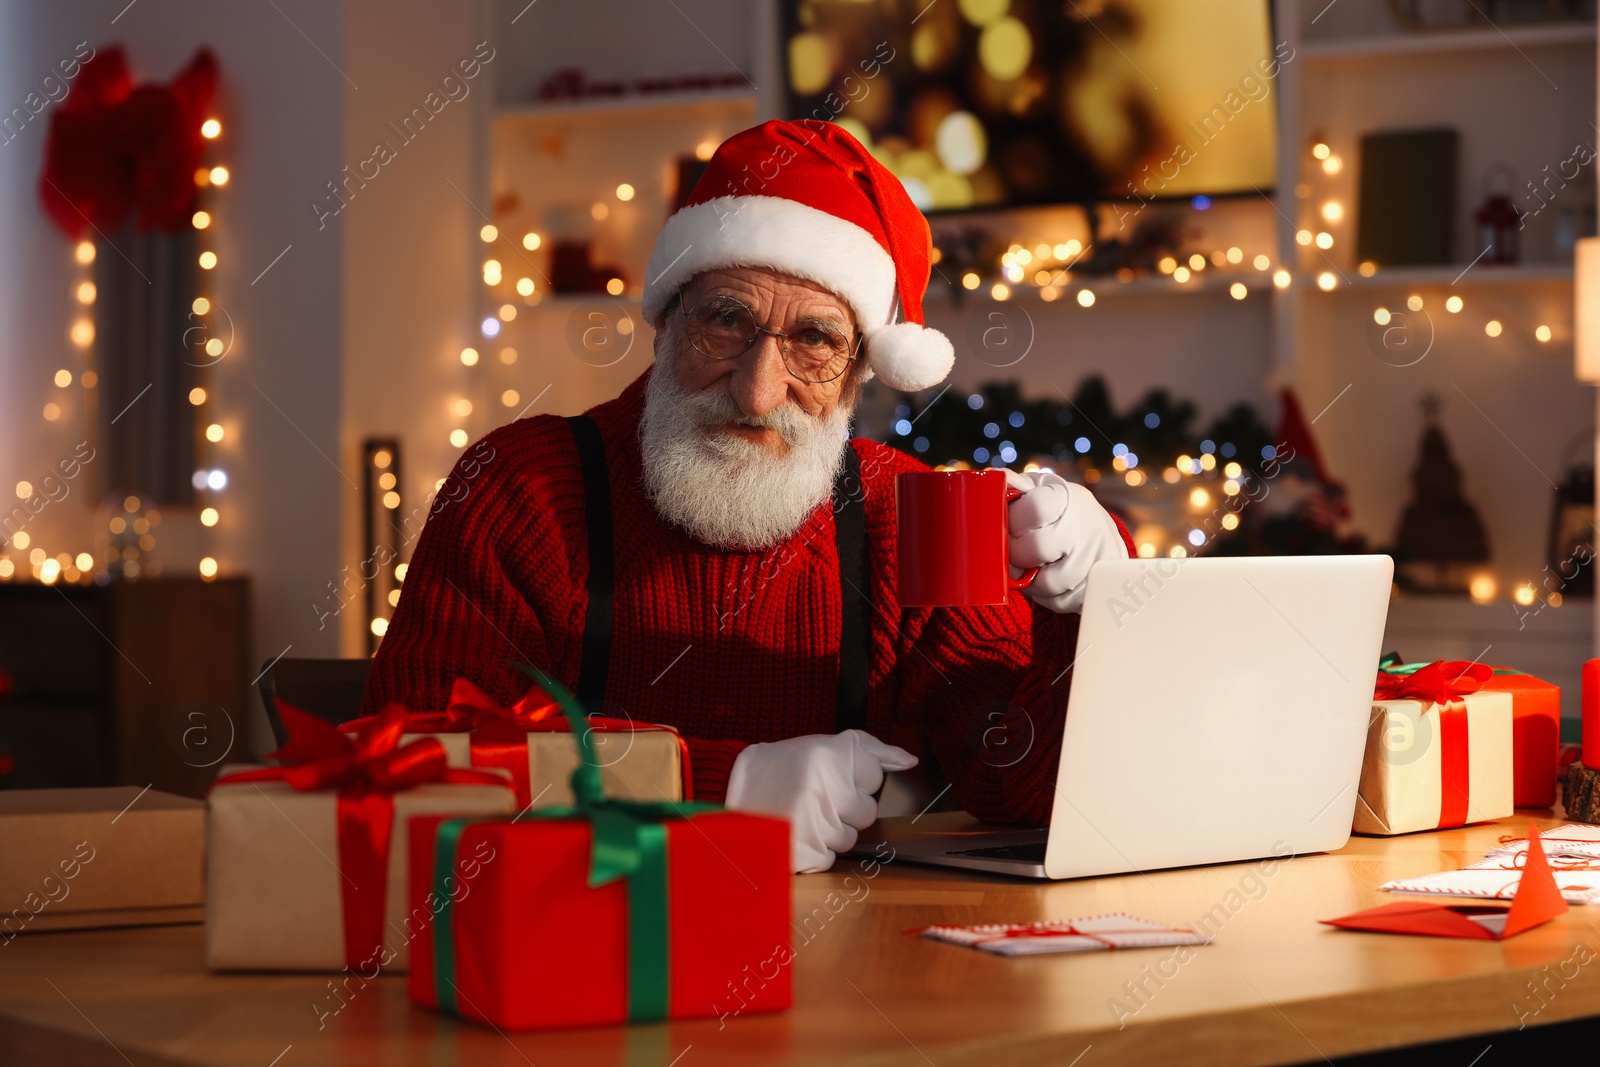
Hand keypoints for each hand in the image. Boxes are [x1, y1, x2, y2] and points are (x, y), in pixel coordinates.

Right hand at [724, 730, 918, 872]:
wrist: (729, 788)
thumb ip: (870, 750)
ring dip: (833, 828)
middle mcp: (827, 790)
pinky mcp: (807, 852)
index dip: (857, 775)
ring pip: (851, 837)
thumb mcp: (822, 746)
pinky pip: (831, 857)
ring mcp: (818, 824)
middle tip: (818, 794)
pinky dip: (818, 848)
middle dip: (848, 805)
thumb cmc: (780, 767)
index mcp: (831, 757)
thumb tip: (909, 761)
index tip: (834, 772)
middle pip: (867, 810)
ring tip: (805, 811)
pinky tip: (799, 830)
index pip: (876, 774)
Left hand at [1005, 469, 1128, 613]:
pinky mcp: (1101, 583)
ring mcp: (1098, 555)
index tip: (1009, 528)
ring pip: (1050, 582)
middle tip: (1015, 554)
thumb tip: (989, 481)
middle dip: (1017, 556)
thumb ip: (1014, 486)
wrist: (1098, 534)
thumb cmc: (1055, 511)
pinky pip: (1064, 602)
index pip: (1036, 508)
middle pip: (1038, 548)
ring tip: (1032, 570)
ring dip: (1033, 582)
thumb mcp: (1039, 490)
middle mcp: (1087, 524)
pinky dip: (1050, 598)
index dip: (1013, 523)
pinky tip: (1050, 582)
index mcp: (1067, 497)